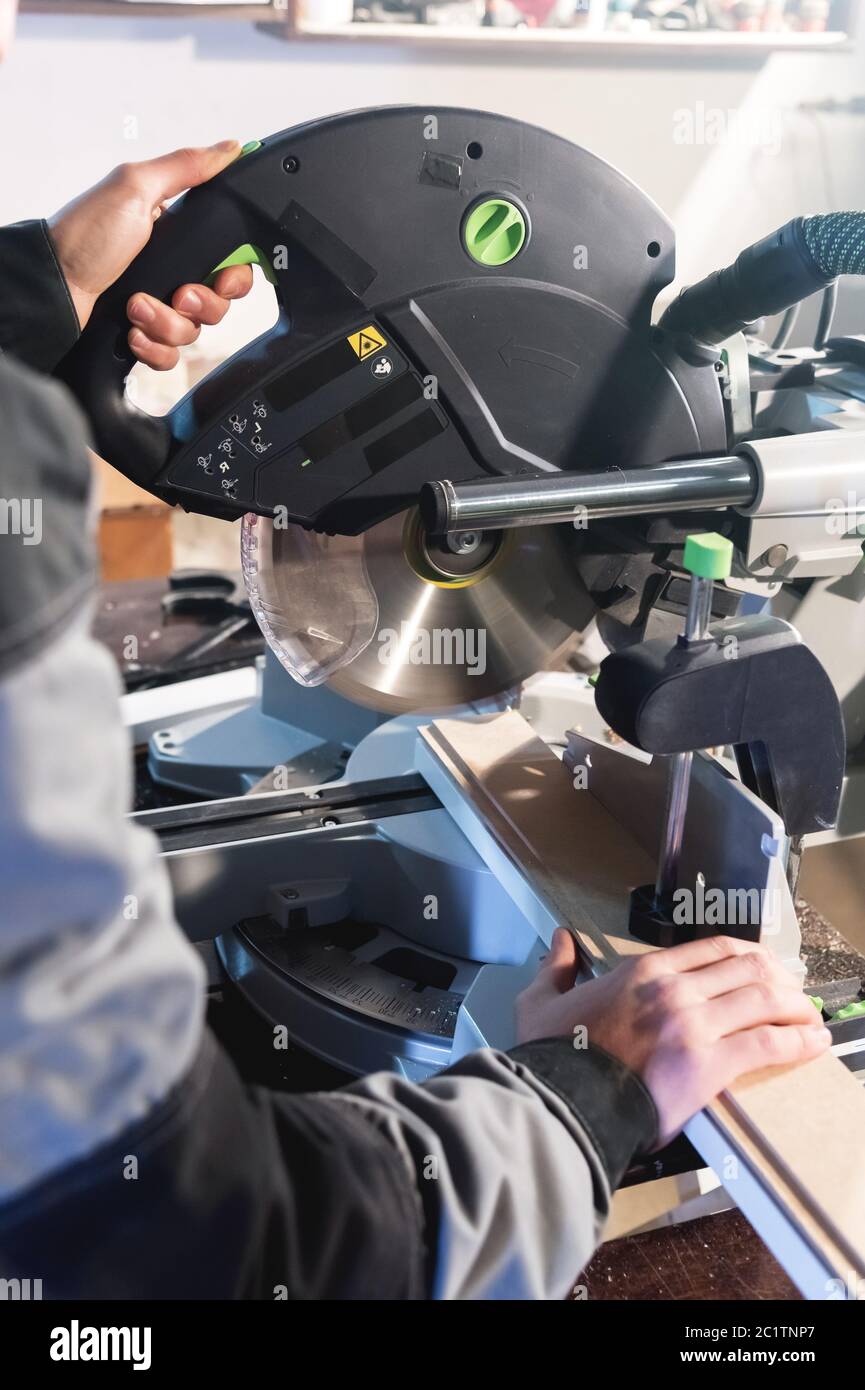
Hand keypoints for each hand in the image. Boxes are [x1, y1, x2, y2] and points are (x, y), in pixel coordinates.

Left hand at [48, 143, 253, 369]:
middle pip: (217, 301)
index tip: (221, 279)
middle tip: (178, 296)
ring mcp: (157, 305)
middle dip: (202, 304)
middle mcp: (170, 271)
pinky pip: (170, 355)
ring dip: (168, 323)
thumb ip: (186, 166)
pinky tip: (133, 332)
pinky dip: (154, 347)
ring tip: (136, 307)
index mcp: (175, 236)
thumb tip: (230, 147)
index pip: (228, 262)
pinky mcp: (142, 333)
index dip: (233, 275)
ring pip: (193, 331)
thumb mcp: (135, 185)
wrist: (51, 288)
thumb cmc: (85, 234)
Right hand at [516, 929, 830, 1145]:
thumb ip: (556, 968)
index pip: (714, 949)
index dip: (749, 956)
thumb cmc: (555, 1056)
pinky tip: (812, 1043)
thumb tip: (559, 940)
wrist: (565, 1100)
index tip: (765, 968)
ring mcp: (694, 1023)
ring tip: (809, 1019)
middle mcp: (675, 988)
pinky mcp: (709, 1063)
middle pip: (749, 968)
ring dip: (796, 1007)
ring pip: (764, 998)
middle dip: (781, 978)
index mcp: (644, 971)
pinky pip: (768, 1042)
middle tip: (794, 994)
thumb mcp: (542, 1001)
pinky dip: (798, 1041)